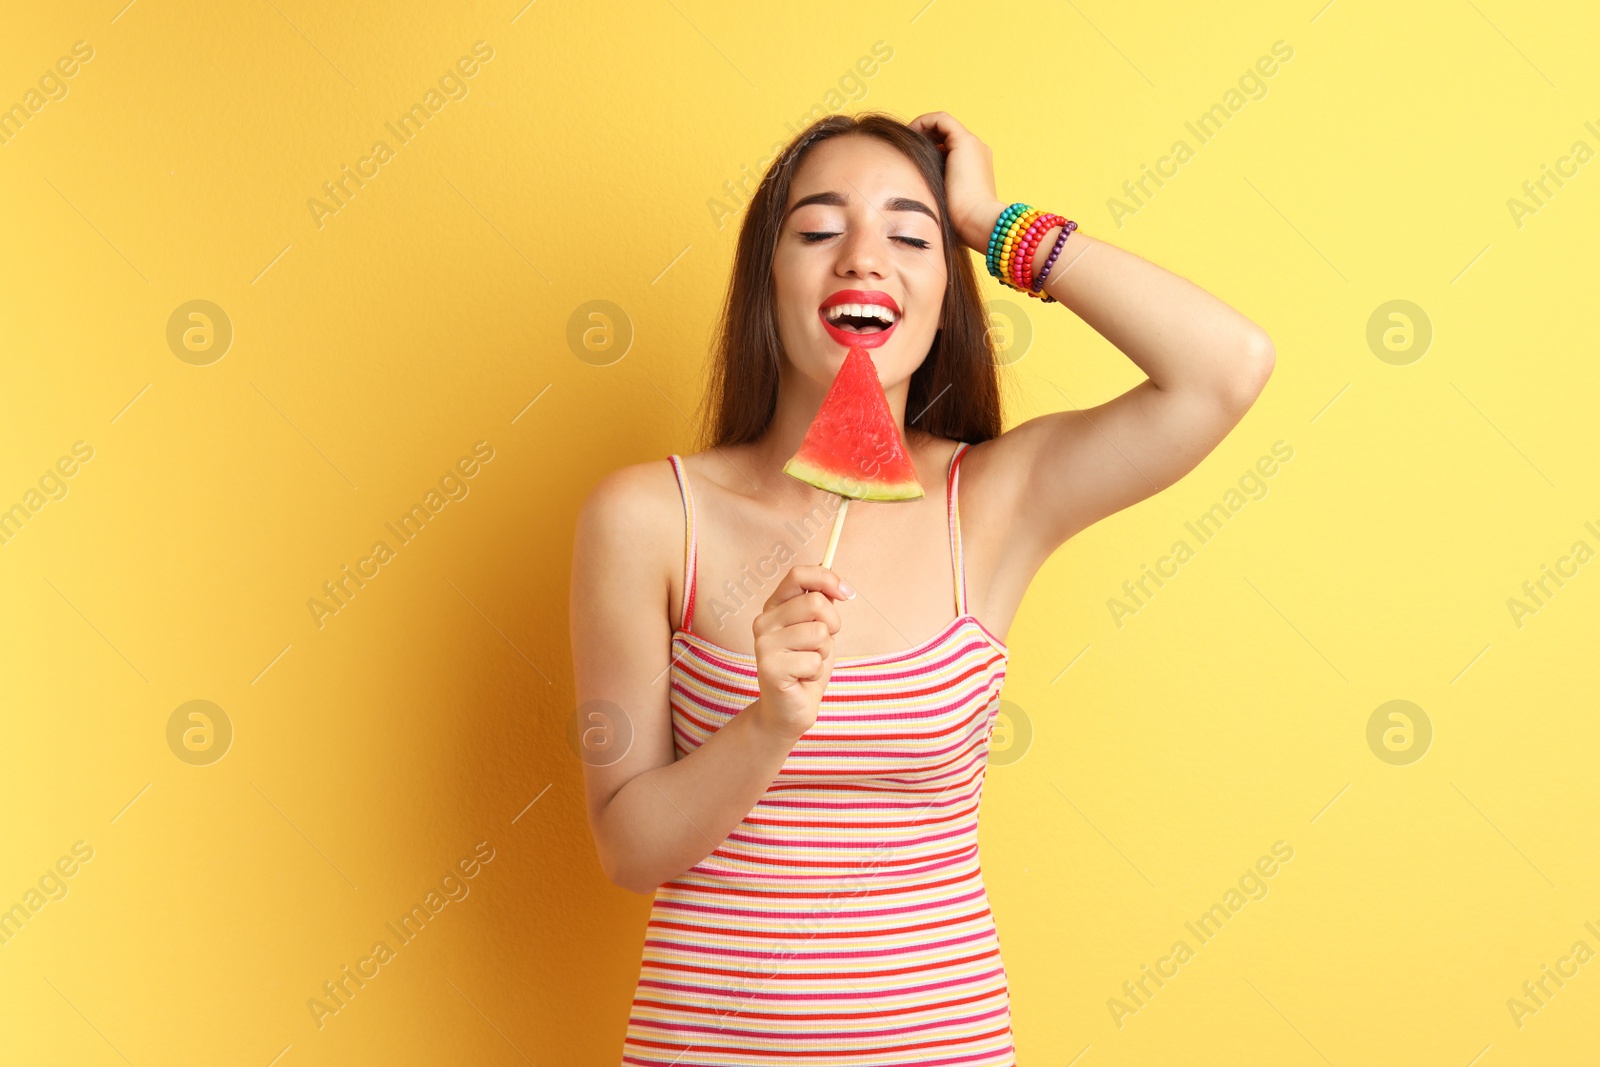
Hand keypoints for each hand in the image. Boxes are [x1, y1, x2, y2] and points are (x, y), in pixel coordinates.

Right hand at [751, 564, 851, 740]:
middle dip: (833, 625)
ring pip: (818, 632)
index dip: (827, 578)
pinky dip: (816, 671)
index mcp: (775, 606)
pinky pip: (814, 660)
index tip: (846, 594)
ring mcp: (764, 644)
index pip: (798, 574)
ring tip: (809, 663)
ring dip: (823, 652)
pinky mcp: (770, 668)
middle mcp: (764, 621)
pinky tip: (802, 678)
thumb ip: (822, 605)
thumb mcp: (818, 629)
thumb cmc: (805, 667)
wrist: (789, 710)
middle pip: (815, 602)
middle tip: (822, 645)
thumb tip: (838, 586)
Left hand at [909, 111, 1003, 252]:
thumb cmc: (961, 224)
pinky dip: (924, 122)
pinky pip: (941, 120)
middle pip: (946, 136)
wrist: (977, 222)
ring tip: (905, 140)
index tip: (909, 159)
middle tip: (903, 148)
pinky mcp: (965, 141)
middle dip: (924, 139)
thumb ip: (935, 198)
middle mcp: (977, 152)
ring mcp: (973, 145)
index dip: (928, 151)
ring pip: (943, 125)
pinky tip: (910, 134)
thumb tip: (912, 205)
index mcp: (975, 169)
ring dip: (922, 129)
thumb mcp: (946, 208)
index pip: (949, 151)